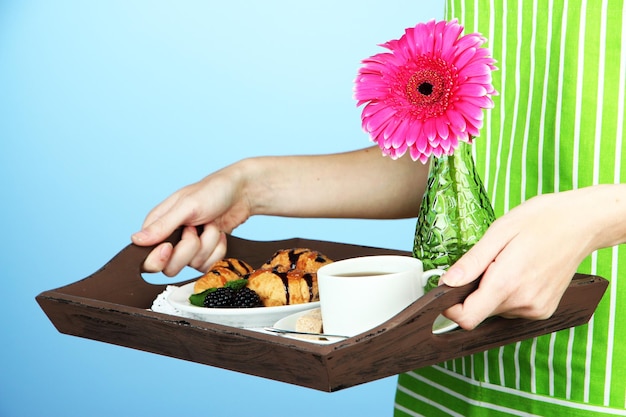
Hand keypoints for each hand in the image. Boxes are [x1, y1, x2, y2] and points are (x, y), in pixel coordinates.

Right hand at [131, 165, 250, 275]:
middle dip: (189, 249)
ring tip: (211, 224)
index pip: (146, 257)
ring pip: (193, 265)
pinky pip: (209, 265)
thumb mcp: (187, 206)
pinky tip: (220, 233)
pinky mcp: (206, 253)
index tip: (169, 246)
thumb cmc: (213, 191)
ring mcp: (189, 248)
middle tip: (195, 228)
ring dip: (208, 243)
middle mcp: (171, 239)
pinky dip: (218, 249)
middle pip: (170, 267)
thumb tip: (136, 240)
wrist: (242, 194)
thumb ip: (162, 225)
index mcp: (158, 225)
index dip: (158, 258)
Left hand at [440, 186, 624, 329]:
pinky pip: (512, 309)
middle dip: (472, 292)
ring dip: (491, 292)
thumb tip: (446, 281)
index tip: (446, 288)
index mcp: (507, 283)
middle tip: (485, 263)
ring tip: (506, 263)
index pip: (466, 318)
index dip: (450, 307)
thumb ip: (472, 262)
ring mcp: (536, 309)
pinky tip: (518, 272)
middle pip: (479, 313)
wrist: (581, 223)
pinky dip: (507, 294)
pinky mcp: (544, 310)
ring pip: (495, 311)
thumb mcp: (499, 232)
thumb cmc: (541, 220)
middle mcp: (523, 303)